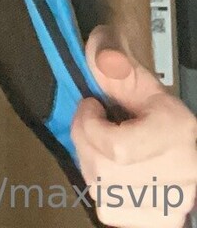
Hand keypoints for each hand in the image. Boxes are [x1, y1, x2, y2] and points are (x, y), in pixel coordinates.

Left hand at [70, 25, 196, 226]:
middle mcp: (179, 173)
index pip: (118, 148)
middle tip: (88, 123)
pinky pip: (111, 212)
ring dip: (89, 165)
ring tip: (98, 146)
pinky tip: (108, 172)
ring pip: (103, 194)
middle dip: (84, 142)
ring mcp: (172, 203)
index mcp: (175, 132)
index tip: (90, 106)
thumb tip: (98, 57)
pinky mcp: (161, 219)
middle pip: (105, 172)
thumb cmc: (158, 111)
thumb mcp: (139, 80)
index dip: (90, 127)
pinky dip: (100, 191)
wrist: (185, 141)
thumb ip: (115, 64)